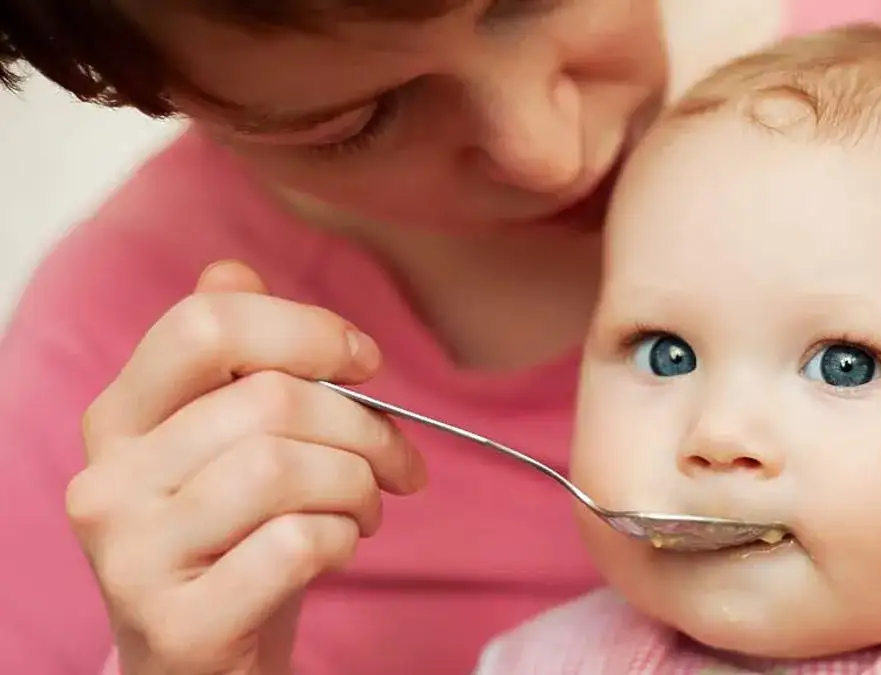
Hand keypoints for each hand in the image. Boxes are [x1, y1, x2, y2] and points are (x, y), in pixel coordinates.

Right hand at [67, 260, 425, 674]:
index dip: (306, 329)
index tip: (364, 362)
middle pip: (270, 400)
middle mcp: (107, 479)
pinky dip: (342, 538)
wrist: (200, 662)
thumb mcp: (225, 444)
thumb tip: (232, 270)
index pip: (207, 325)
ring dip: (358, 485)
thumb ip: (231, 360)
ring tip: (367, 508)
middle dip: (365, 426)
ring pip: (284, 468)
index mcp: (120, 417)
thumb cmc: (233, 538)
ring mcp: (132, 555)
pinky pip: (294, 544)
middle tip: (397, 463)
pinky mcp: (176, 623)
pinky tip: (338, 547)